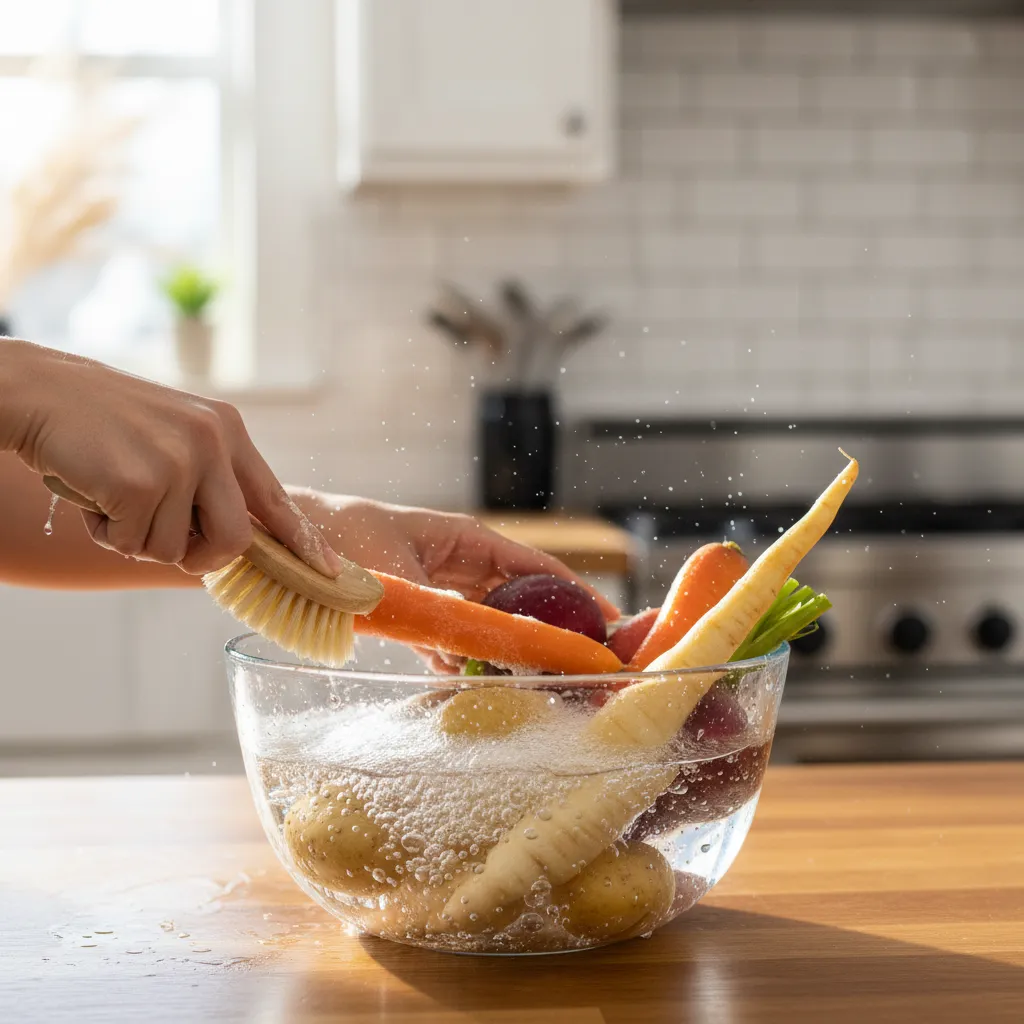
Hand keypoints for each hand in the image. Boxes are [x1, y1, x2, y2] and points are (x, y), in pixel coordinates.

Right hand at [0, 339, 342, 576]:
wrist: (40, 392)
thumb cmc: (104, 423)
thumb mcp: (176, 436)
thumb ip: (211, 479)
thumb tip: (237, 540)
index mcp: (227, 430)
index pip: (275, 497)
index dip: (301, 540)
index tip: (329, 569)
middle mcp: (213, 442)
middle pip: (234, 542)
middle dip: (199, 557)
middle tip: (166, 541)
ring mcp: (180, 461)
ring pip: (174, 549)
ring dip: (137, 538)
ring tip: (113, 493)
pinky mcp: (141, 482)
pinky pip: (131, 544)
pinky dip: (105, 531)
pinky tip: (92, 491)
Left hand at [289, 490, 620, 671]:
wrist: (295, 541)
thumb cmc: (346, 538)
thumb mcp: (396, 574)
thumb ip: (438, 608)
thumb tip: (474, 644)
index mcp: (468, 540)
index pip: (538, 566)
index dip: (576, 592)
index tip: (608, 621)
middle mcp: (464, 563)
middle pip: (522, 597)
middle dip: (550, 626)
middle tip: (579, 662)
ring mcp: (444, 587)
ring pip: (492, 621)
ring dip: (507, 650)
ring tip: (535, 682)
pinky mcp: (422, 611)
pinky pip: (456, 638)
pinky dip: (465, 660)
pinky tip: (473, 682)